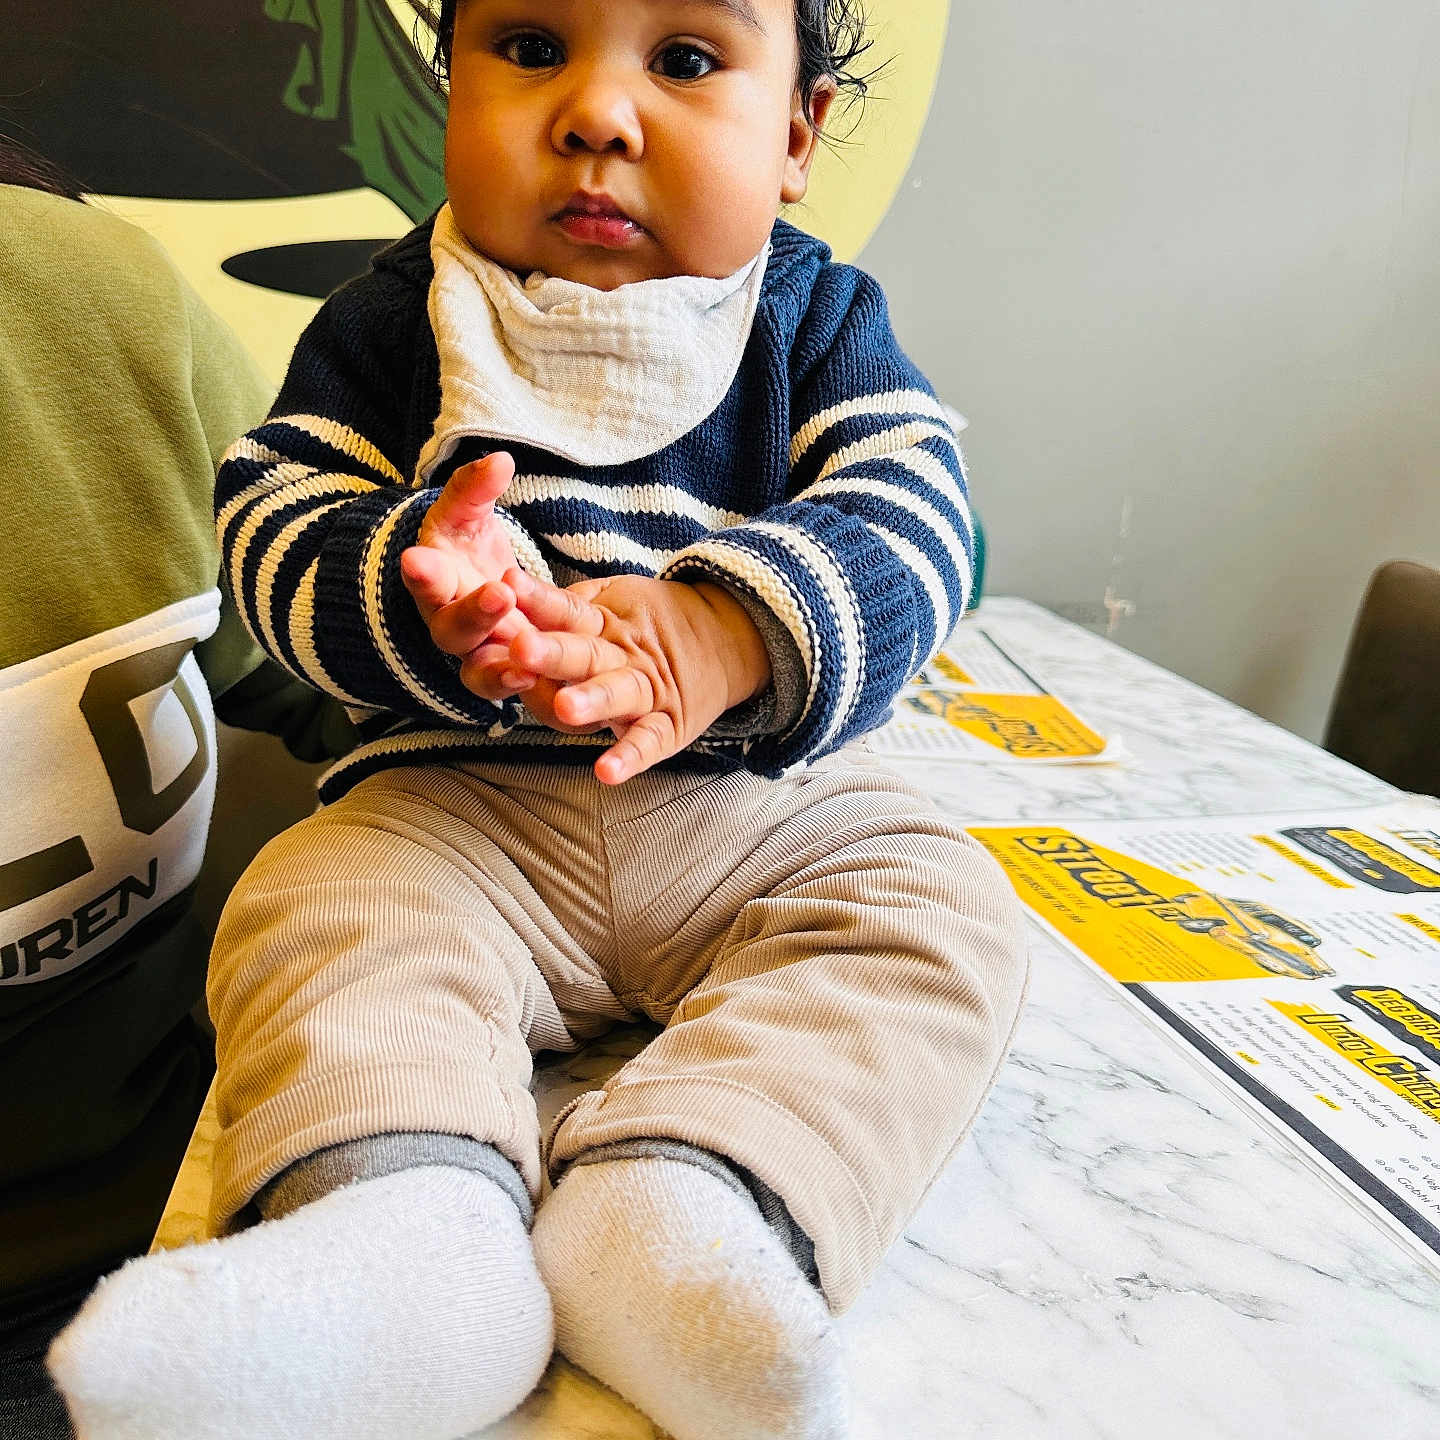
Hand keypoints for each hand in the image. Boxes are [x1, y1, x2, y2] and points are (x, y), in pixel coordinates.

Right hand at [399, 452, 530, 696]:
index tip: (416, 560)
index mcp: (436, 580)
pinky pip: (514, 693)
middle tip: (499, 595)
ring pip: (479, 674)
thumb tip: (501, 460)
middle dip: (473, 614)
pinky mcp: (507, 678)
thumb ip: (476, 489)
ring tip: (522, 667)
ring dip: (499, 672)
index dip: (422, 573)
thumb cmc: (464, 546)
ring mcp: (478, 657)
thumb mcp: (467, 512)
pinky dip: (527, 694)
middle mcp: (450, 625)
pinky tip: (548, 688)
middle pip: (452, 631)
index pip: (424, 577)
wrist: (473, 586)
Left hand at [503, 569, 770, 783]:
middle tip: (522, 649)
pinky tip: (606, 772)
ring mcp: (647, 690)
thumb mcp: (615, 598)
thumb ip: (569, 604)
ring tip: (566, 706)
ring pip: (617, 694)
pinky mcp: (668, 725)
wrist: (726, 638)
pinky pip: (649, 742)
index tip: (507, 586)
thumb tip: (512, 599)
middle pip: (585, 653)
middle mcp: (622, 655)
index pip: (567, 609)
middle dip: (553, 653)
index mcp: (602, 622)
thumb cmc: (650, 623)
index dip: (538, 600)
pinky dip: (631, 757)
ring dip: (592, 700)